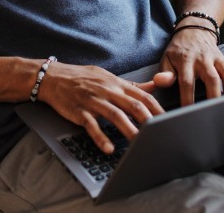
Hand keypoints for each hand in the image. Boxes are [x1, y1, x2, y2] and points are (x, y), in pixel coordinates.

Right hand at [37, 61, 164, 153]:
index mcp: (117, 84)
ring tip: (139, 142)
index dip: (158, 108)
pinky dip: (100, 137)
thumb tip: (153, 85)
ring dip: (129, 130)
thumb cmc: (83, 78)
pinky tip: (108, 148)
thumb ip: (131, 85)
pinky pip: (91, 125)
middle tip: (161, 133)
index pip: (143, 95)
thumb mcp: (108, 77)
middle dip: (149, 120)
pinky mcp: (79, 111)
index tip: (169, 120)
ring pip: (115, 115)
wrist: (54, 77)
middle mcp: (108, 91)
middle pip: (133, 105)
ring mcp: (93, 100)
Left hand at [158, 26, 223, 105]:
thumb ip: (164, 73)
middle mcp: (204, 59)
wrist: (193, 31)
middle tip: (214, 113)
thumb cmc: (179, 50)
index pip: (186, 81)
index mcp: (186, 60)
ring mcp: (218, 59)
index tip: (187, 112)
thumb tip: (159, 82)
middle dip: (213, 96)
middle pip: (211, 78)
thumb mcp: (167, 59)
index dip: (187, 97)